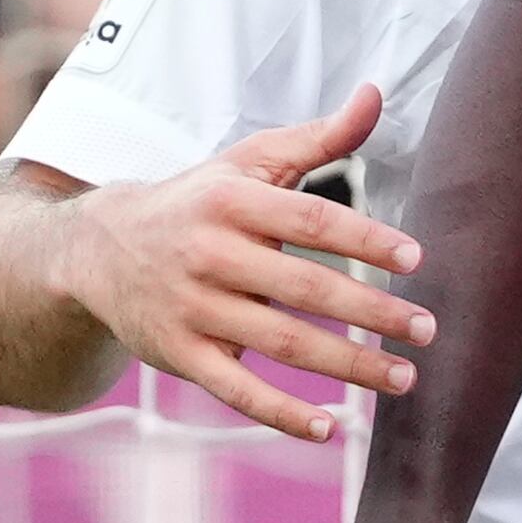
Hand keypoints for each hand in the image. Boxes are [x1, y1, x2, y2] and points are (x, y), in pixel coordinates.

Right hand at [55, 87, 428, 441]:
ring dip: (347, 366)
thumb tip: (375, 93)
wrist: (94, 250)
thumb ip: (319, 137)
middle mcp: (210, 255)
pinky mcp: (179, 355)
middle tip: (427, 329)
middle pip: (304, 288)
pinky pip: (236, 392)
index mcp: (232, 201)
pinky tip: (331, 429)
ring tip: (404, 377)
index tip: (417, 259)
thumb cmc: (198, 201)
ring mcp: (192, 310)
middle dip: (372, 312)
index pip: (312, 220)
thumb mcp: (248, 162)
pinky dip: (282, 414)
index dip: (366, 240)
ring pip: (281, 343)